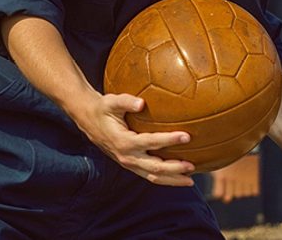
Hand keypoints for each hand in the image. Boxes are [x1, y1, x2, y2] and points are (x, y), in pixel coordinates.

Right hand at [72, 92, 197, 185]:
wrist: (89, 120)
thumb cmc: (103, 108)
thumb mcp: (111, 101)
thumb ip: (126, 101)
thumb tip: (142, 103)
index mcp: (124, 141)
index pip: (150, 142)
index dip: (169, 140)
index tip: (187, 136)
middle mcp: (127, 156)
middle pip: (155, 168)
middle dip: (175, 169)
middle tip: (193, 166)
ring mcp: (128, 163)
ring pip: (153, 177)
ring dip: (172, 180)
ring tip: (190, 180)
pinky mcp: (130, 165)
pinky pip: (149, 175)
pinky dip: (165, 178)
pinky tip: (179, 176)